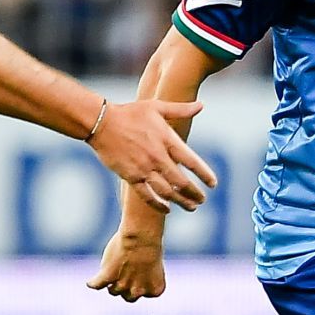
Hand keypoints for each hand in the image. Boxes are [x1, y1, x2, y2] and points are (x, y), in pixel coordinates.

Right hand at [87, 99, 217, 211]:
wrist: (101, 122)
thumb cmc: (130, 113)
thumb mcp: (156, 107)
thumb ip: (180, 109)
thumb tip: (201, 105)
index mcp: (166, 140)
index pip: (191, 161)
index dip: (204, 174)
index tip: (213, 184)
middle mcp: (157, 157)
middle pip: (181, 182)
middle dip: (195, 193)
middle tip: (202, 200)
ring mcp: (143, 168)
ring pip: (167, 192)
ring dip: (181, 201)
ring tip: (191, 207)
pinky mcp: (130, 176)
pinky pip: (147, 196)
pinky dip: (158, 205)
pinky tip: (167, 209)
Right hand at [87, 229, 167, 301]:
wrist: (141, 236)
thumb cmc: (150, 242)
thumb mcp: (152, 261)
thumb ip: (142, 274)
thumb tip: (124, 278)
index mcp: (155, 289)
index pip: (144, 292)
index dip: (140, 281)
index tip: (141, 269)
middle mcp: (139, 291)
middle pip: (128, 296)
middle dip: (126, 286)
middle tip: (125, 274)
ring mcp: (122, 286)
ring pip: (113, 291)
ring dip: (112, 283)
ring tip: (112, 271)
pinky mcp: (107, 278)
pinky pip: (96, 285)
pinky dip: (94, 283)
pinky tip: (92, 282)